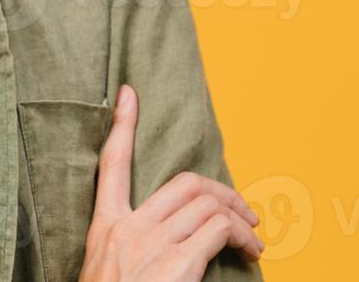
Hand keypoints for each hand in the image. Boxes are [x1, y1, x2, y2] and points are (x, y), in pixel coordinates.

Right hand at [79, 84, 263, 280]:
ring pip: (208, 204)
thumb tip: (168, 243)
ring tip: (254, 236)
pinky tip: (252, 252)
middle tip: (242, 210)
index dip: (120, 125)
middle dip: (220, 189)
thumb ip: (131, 249)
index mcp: (104, 231)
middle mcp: (127, 231)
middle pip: (183, 183)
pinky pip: (220, 230)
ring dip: (240, 216)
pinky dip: (243, 236)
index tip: (128, 94)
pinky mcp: (176, 264)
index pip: (110, 165)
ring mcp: (151, 246)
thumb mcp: (107, 273)